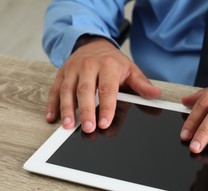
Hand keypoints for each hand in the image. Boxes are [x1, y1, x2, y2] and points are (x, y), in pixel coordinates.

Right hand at [45, 37, 160, 132]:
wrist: (94, 44)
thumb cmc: (114, 63)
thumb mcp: (132, 71)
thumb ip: (142, 86)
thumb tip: (155, 96)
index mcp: (108, 66)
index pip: (107, 89)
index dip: (106, 107)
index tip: (105, 123)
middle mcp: (88, 66)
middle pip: (85, 90)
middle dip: (86, 111)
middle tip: (87, 128)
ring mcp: (73, 69)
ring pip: (67, 90)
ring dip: (67, 109)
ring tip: (67, 126)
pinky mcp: (62, 73)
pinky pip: (54, 89)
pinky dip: (52, 104)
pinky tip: (52, 118)